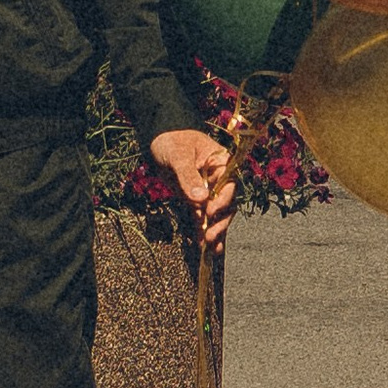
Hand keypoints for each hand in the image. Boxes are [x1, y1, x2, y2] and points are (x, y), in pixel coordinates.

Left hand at [151, 127, 236, 249]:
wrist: (158, 139)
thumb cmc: (171, 140)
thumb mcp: (178, 156)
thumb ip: (189, 176)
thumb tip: (201, 199)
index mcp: (221, 163)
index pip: (229, 184)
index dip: (223, 199)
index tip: (211, 210)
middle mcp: (218, 179)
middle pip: (226, 203)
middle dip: (220, 221)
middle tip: (211, 236)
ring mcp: (207, 191)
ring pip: (215, 214)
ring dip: (214, 230)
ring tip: (210, 248)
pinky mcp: (195, 200)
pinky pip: (201, 217)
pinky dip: (202, 230)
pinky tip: (204, 247)